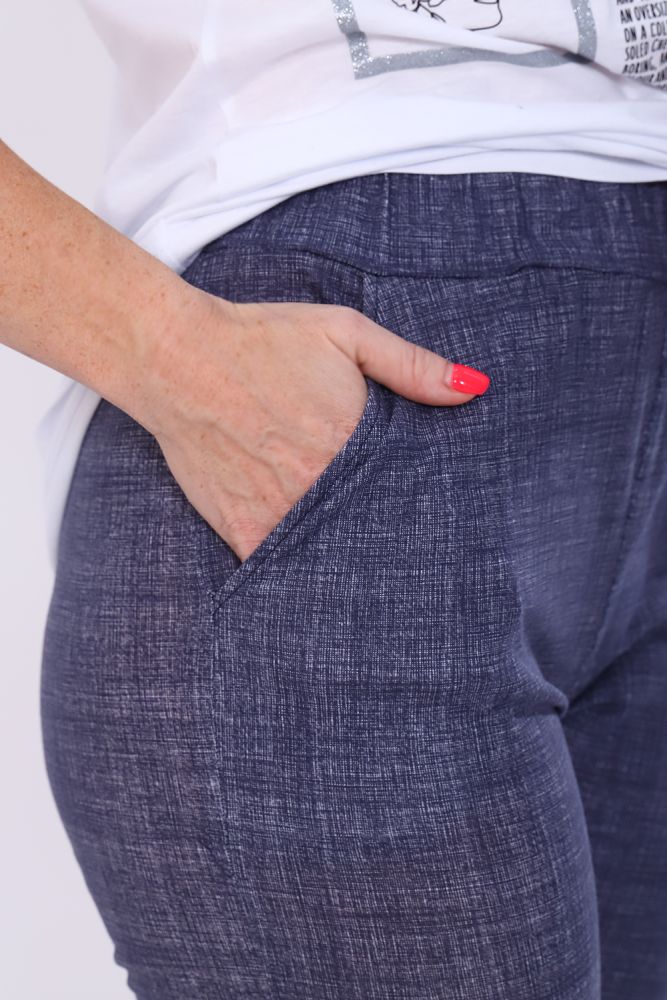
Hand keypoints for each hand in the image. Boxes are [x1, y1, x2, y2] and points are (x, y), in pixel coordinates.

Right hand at [140, 289, 489, 562]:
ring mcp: (281, 512)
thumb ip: (410, 364)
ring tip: (378, 585)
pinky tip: (319, 588)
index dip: (422, 503)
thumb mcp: (345, 332)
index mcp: (354, 440)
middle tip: (415, 557)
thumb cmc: (262, 339)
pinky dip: (300, 576)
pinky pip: (282, 569)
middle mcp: (321, 484)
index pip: (409, 488)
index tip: (437, 516)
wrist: (176, 358)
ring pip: (332, 554)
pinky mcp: (244, 531)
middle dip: (393, 537)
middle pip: (373, 526)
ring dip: (351, 560)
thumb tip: (475, 388)